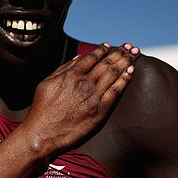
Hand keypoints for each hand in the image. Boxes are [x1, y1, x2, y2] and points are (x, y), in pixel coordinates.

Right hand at [23, 42, 138, 155]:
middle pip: (107, 62)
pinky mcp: (100, 110)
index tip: (110, 45)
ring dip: (126, 61)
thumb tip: (77, 58)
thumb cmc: (41, 109)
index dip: (102, 49)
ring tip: (135, 53)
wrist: (42, 133)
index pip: (92, 57)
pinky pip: (116, 91)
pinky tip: (131, 71)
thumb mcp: (46, 83)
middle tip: (131, 46)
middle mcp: (84, 82)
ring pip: (114, 73)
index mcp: (71, 74)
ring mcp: (93, 96)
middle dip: (121, 52)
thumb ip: (62, 69)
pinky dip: (124, 79)